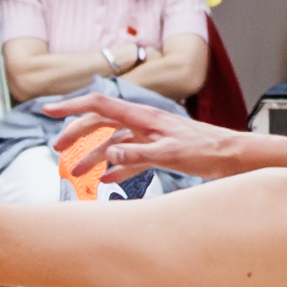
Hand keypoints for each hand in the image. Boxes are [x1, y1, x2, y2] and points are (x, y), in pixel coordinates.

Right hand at [40, 92, 286, 182]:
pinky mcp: (161, 151)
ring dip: (94, 157)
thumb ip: (139, 154)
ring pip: (114, 143)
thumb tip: (108, 154)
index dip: (72, 107)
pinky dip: (115, 168)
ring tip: (76, 173)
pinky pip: (130, 158)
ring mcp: (152, 137)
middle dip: (77, 135)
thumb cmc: (211, 151)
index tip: (48, 111)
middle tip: (58, 150)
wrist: (237, 157)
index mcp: (145, 117)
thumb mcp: (173, 154)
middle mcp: (145, 123)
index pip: (101, 106)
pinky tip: (106, 180)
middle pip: (102, 124)